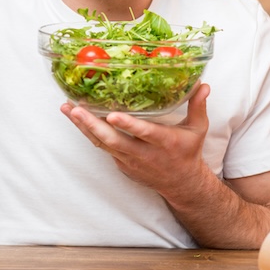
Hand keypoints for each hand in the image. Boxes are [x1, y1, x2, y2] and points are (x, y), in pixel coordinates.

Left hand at [60, 83, 210, 193]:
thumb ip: (197, 106)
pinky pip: (101, 147)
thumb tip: (203, 84)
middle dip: (92, 125)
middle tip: (75, 109)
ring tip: (66, 109)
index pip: (144, 133)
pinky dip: (88, 133)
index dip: (128, 125)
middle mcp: (143, 153)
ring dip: (82, 127)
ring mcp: (129, 160)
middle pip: (113, 140)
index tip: (112, 115)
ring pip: (101, 144)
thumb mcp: (197, 130)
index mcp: (163, 142)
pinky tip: (75, 119)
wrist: (181, 184)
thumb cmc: (188, 152)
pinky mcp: (120, 164)